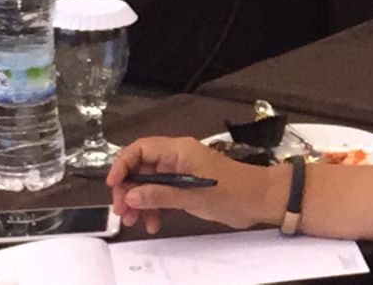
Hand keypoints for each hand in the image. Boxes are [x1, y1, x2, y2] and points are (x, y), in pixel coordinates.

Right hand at [107, 136, 286, 234]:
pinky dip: (154, 208)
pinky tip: (153, 224)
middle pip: (141, 168)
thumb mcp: (193, 194)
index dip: (123, 164)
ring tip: (134, 222)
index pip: (141, 148)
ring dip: (139, 202)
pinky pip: (161, 195)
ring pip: (149, 184)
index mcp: (179, 150)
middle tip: (122, 211)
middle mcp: (177, 158)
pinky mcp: (186, 188)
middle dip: (128, 189)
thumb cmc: (232, 191)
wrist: (260, 200)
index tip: (113, 185)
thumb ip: (160, 194)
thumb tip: (131, 195)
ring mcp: (181, 173)